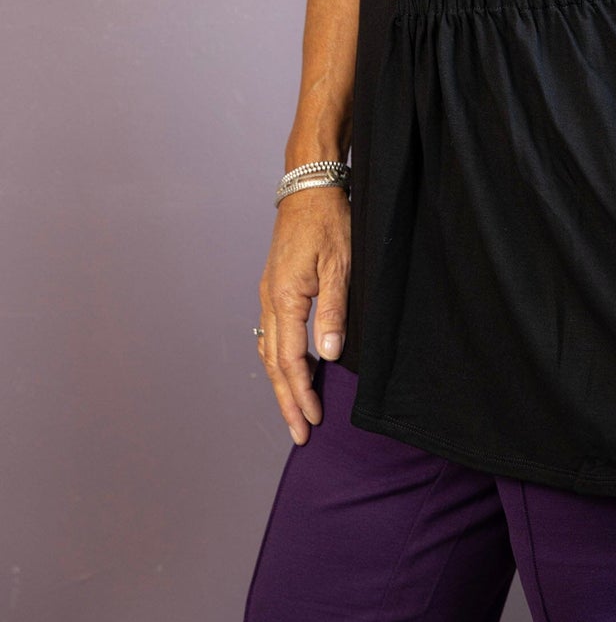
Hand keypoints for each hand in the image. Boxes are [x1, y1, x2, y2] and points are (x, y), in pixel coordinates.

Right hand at [255, 184, 349, 445]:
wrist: (310, 187)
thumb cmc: (329, 221)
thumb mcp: (340, 266)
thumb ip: (333, 312)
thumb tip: (330, 355)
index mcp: (285, 298)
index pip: (290, 360)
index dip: (301, 393)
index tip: (312, 420)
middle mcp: (269, 300)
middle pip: (273, 363)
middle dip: (286, 400)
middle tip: (299, 434)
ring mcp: (268, 293)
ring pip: (268, 350)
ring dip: (281, 383)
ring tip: (294, 409)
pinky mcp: (274, 285)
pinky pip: (271, 332)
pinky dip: (279, 358)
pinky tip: (291, 366)